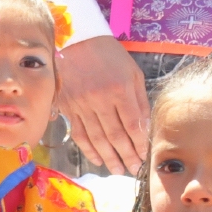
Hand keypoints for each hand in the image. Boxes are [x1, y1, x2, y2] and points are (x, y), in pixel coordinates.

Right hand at [57, 35, 149, 174]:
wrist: (77, 41)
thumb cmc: (110, 56)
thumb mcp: (133, 73)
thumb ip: (140, 101)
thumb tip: (145, 129)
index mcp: (120, 89)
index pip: (132, 125)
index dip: (139, 144)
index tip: (144, 156)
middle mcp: (100, 99)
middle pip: (115, 136)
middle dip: (126, 156)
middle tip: (133, 170)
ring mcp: (81, 104)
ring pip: (96, 139)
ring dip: (109, 158)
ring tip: (118, 170)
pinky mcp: (67, 106)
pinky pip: (78, 133)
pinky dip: (88, 149)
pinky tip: (98, 160)